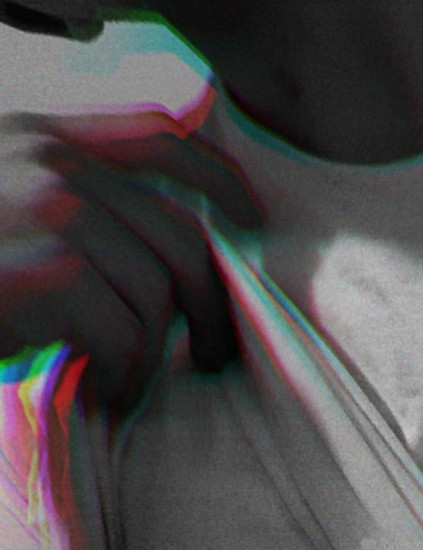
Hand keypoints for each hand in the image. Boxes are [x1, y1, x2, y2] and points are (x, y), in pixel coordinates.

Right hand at [0, 111, 264, 415]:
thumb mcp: (9, 213)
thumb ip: (73, 203)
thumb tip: (155, 239)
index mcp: (47, 141)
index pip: (161, 138)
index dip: (220, 182)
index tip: (254, 223)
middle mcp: (55, 167)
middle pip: (181, 237)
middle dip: (212, 307)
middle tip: (215, 355)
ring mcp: (50, 214)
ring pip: (157, 295)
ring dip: (156, 356)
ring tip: (133, 384)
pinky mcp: (45, 271)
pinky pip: (126, 333)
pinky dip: (125, 375)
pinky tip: (108, 394)